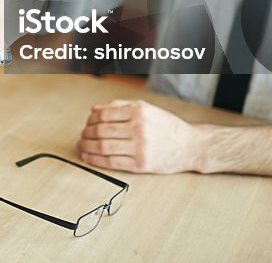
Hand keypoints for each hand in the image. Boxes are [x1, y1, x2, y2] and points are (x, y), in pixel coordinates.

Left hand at [76, 99, 202, 173]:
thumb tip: (94, 109)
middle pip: (101, 131)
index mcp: (139, 111)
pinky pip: (112, 162)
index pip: (104, 114)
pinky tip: (88, 158)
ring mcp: (140, 147)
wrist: (190, 146)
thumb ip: (119, 106)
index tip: (86, 123)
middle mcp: (139, 128)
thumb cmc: (166, 126)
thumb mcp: (146, 109)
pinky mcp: (141, 164)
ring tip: (81, 147)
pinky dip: (96, 161)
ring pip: (103, 147)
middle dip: (86, 134)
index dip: (90, 119)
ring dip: (87, 147)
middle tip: (81, 136)